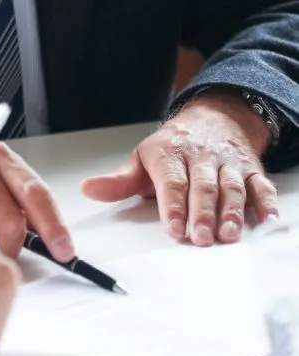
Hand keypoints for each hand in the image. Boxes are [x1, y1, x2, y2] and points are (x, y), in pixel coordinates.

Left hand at [81, 91, 279, 244]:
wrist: (213, 118)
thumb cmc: (173, 147)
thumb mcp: (142, 159)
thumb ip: (118, 181)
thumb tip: (89, 189)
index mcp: (170, 154)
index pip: (172, 181)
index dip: (173, 206)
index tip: (173, 228)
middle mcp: (201, 157)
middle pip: (202, 186)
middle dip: (201, 212)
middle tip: (200, 237)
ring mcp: (228, 163)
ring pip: (231, 187)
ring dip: (231, 212)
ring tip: (228, 234)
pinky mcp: (251, 170)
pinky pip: (260, 186)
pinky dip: (266, 203)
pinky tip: (266, 220)